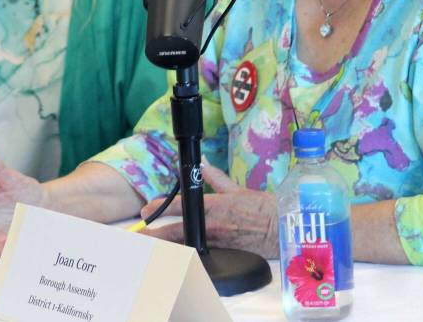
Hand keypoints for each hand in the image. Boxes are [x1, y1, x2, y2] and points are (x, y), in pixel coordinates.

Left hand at [141, 160, 278, 257]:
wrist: (281, 229)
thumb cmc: (263, 207)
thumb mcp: (238, 189)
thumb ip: (217, 178)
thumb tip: (204, 164)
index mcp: (214, 205)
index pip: (181, 205)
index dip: (161, 206)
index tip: (146, 208)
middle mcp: (212, 225)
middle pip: (176, 232)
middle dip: (156, 235)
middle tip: (140, 235)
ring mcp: (216, 242)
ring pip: (185, 245)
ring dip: (167, 246)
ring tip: (151, 247)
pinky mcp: (223, 254)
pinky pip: (200, 254)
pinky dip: (186, 254)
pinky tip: (174, 257)